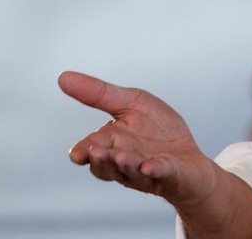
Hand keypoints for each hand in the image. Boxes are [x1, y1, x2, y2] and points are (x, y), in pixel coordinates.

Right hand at [58, 70, 216, 206]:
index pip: (92, 148)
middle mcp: (124, 161)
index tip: (76, 154)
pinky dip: (154, 171)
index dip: (84, 152)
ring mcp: (145, 171)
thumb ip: (99, 93)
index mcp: (112, 143)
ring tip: (120, 156)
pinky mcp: (169, 174)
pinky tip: (149, 167)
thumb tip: (62, 78)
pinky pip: (160, 173)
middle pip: (106, 165)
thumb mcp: (131, 102)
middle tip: (96, 152)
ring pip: (130, 171)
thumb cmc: (157, 130)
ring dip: (125, 164)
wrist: (189, 156)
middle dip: (101, 159)